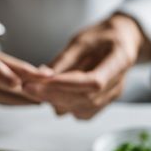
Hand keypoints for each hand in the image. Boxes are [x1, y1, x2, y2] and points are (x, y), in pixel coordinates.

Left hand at [23, 14, 150, 118]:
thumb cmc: (103, 36)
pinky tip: (51, 95)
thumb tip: (42, 76)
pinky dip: (64, 106)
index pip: (94, 82)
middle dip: (53, 95)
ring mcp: (110, 98)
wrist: (121, 42)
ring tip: (36, 89)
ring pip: (80, 109)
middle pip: (84, 99)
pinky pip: (79, 113)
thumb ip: (65, 59)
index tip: (43, 81)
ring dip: (56, 101)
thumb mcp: (83, 39)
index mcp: (120, 61)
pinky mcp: (100, 106)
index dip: (67, 85)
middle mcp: (117, 85)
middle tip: (28, 87)